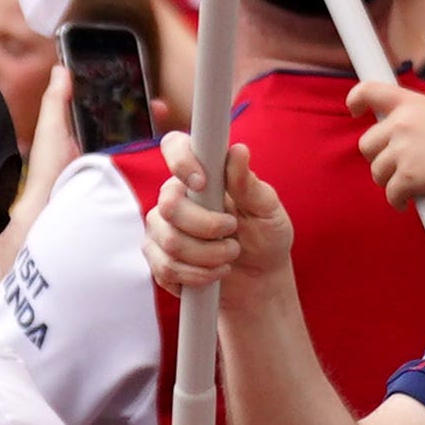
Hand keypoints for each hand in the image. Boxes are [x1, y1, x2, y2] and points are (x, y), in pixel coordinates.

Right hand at [139, 148, 293, 306]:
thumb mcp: (267, 209)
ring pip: (169, 242)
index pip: (174, 147)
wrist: (259, 278)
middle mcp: (175, 196)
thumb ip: (248, 184)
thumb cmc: (265, 235)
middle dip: (207, 228)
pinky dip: (196, 276)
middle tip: (233, 234)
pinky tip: (214, 273)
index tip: (202, 183)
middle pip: (169, 206)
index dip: (181, 161)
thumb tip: (238, 151)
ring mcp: (161, 228)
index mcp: (201, 172)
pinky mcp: (158, 259)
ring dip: (208, 256)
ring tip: (230, 255)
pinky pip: (165, 269)